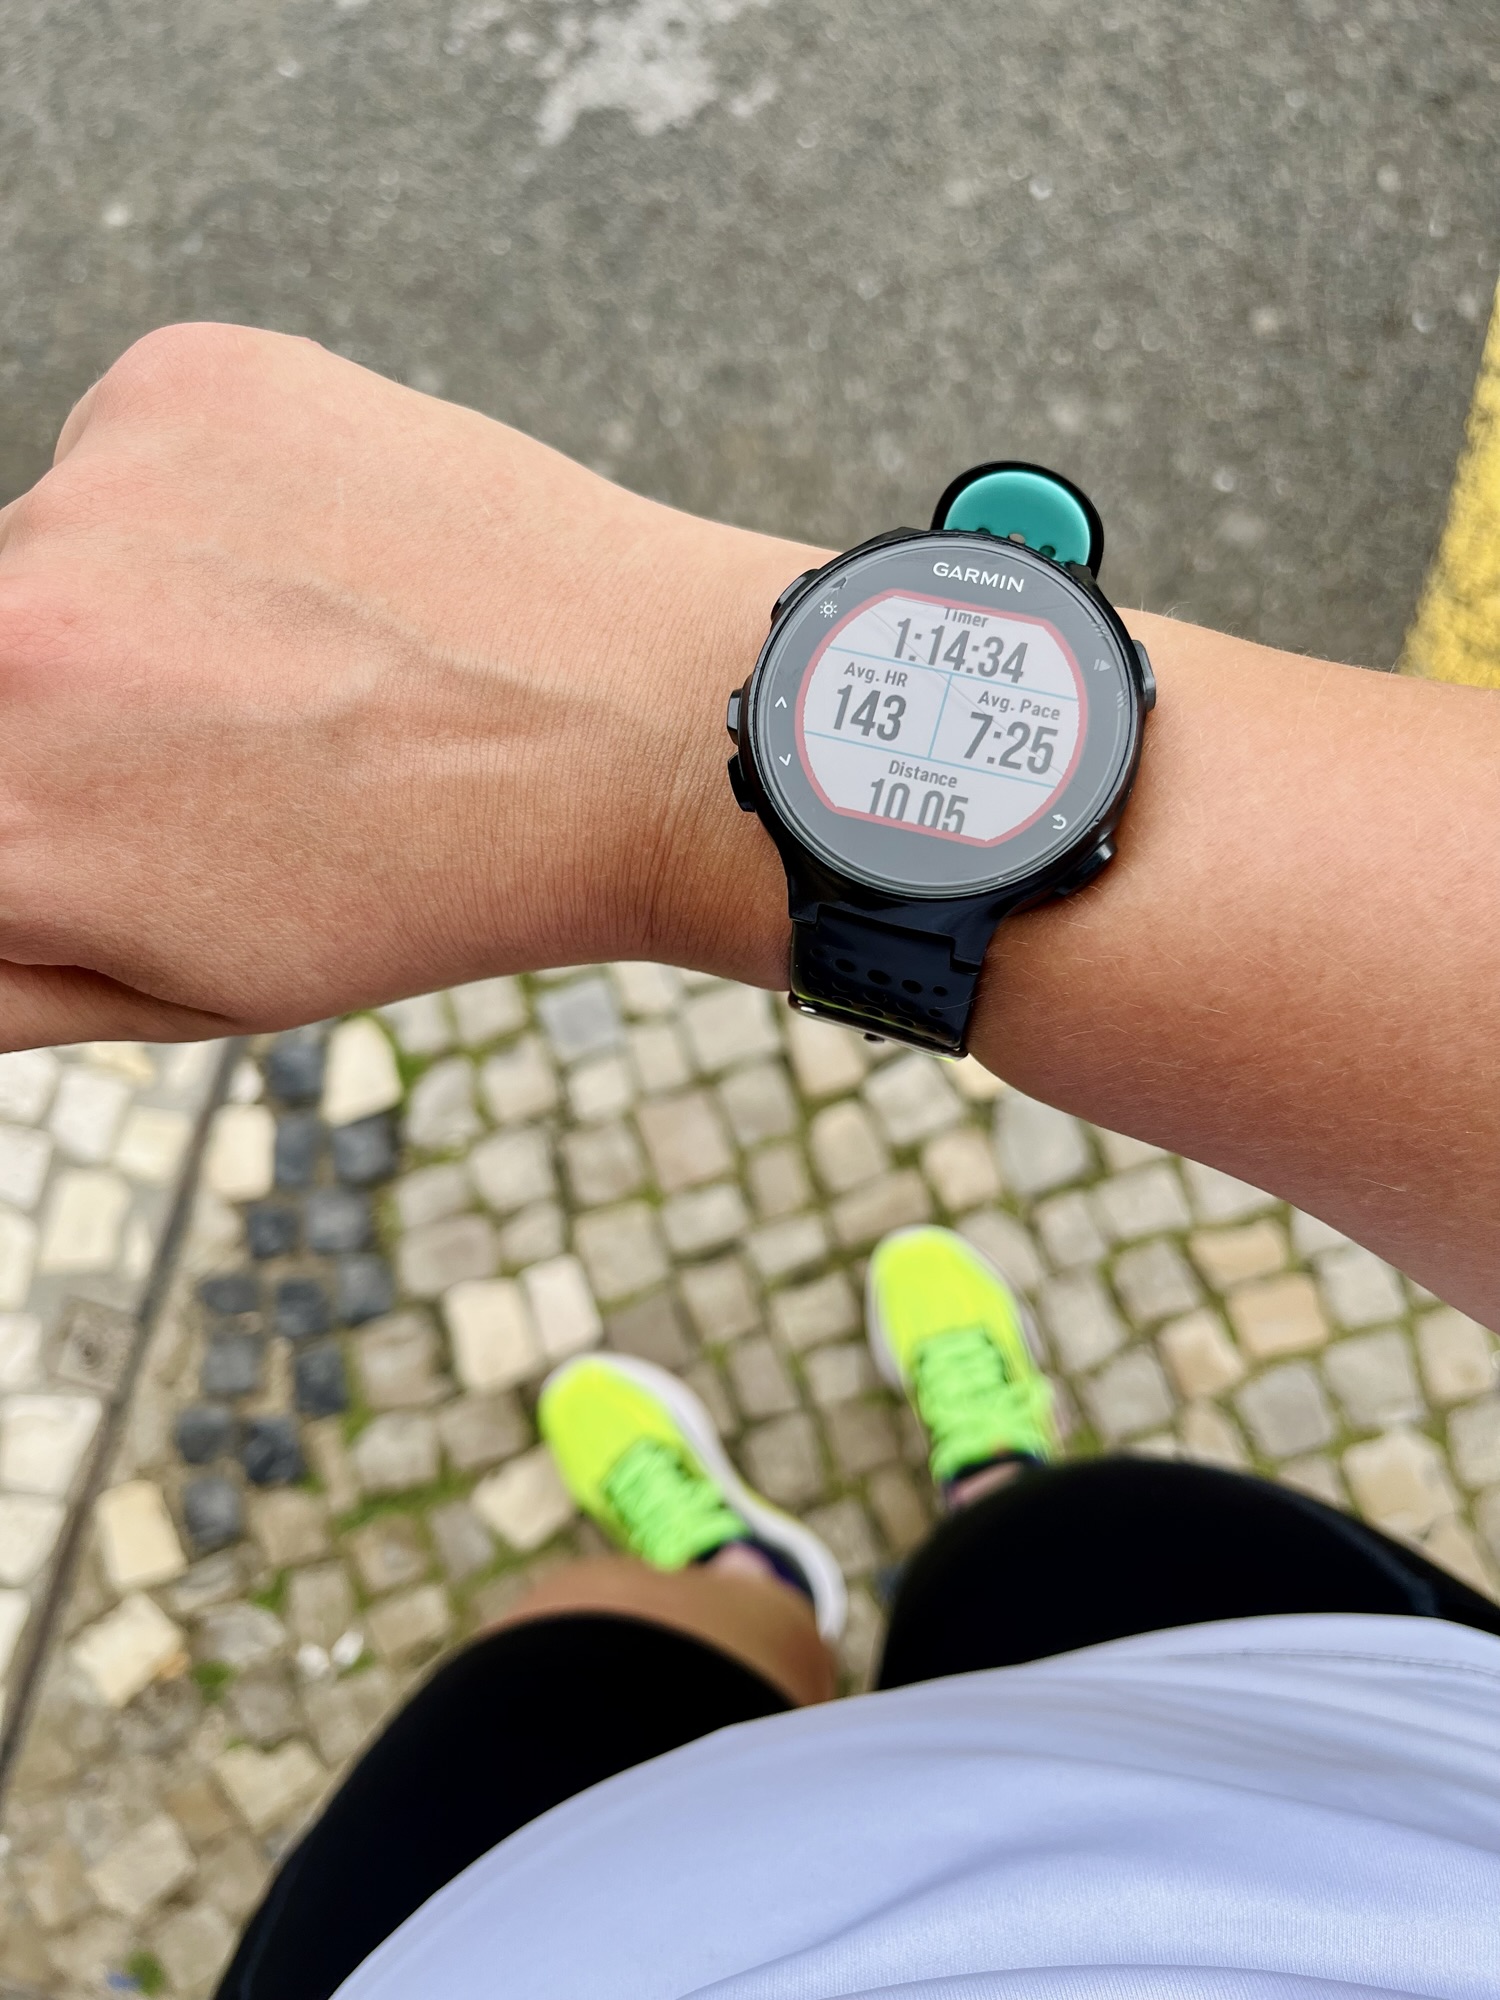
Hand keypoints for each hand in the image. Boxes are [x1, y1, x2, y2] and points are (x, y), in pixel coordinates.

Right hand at [0, 324, 807, 1049]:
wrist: (642, 729)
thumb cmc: (432, 884)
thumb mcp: (188, 989)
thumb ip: (4, 964)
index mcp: (5, 827)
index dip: (51, 807)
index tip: (132, 799)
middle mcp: (6, 644)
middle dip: (69, 710)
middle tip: (225, 739)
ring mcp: (93, 497)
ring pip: (49, 551)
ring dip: (131, 602)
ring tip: (299, 658)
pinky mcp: (178, 385)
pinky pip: (128, 450)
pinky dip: (198, 503)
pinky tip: (326, 567)